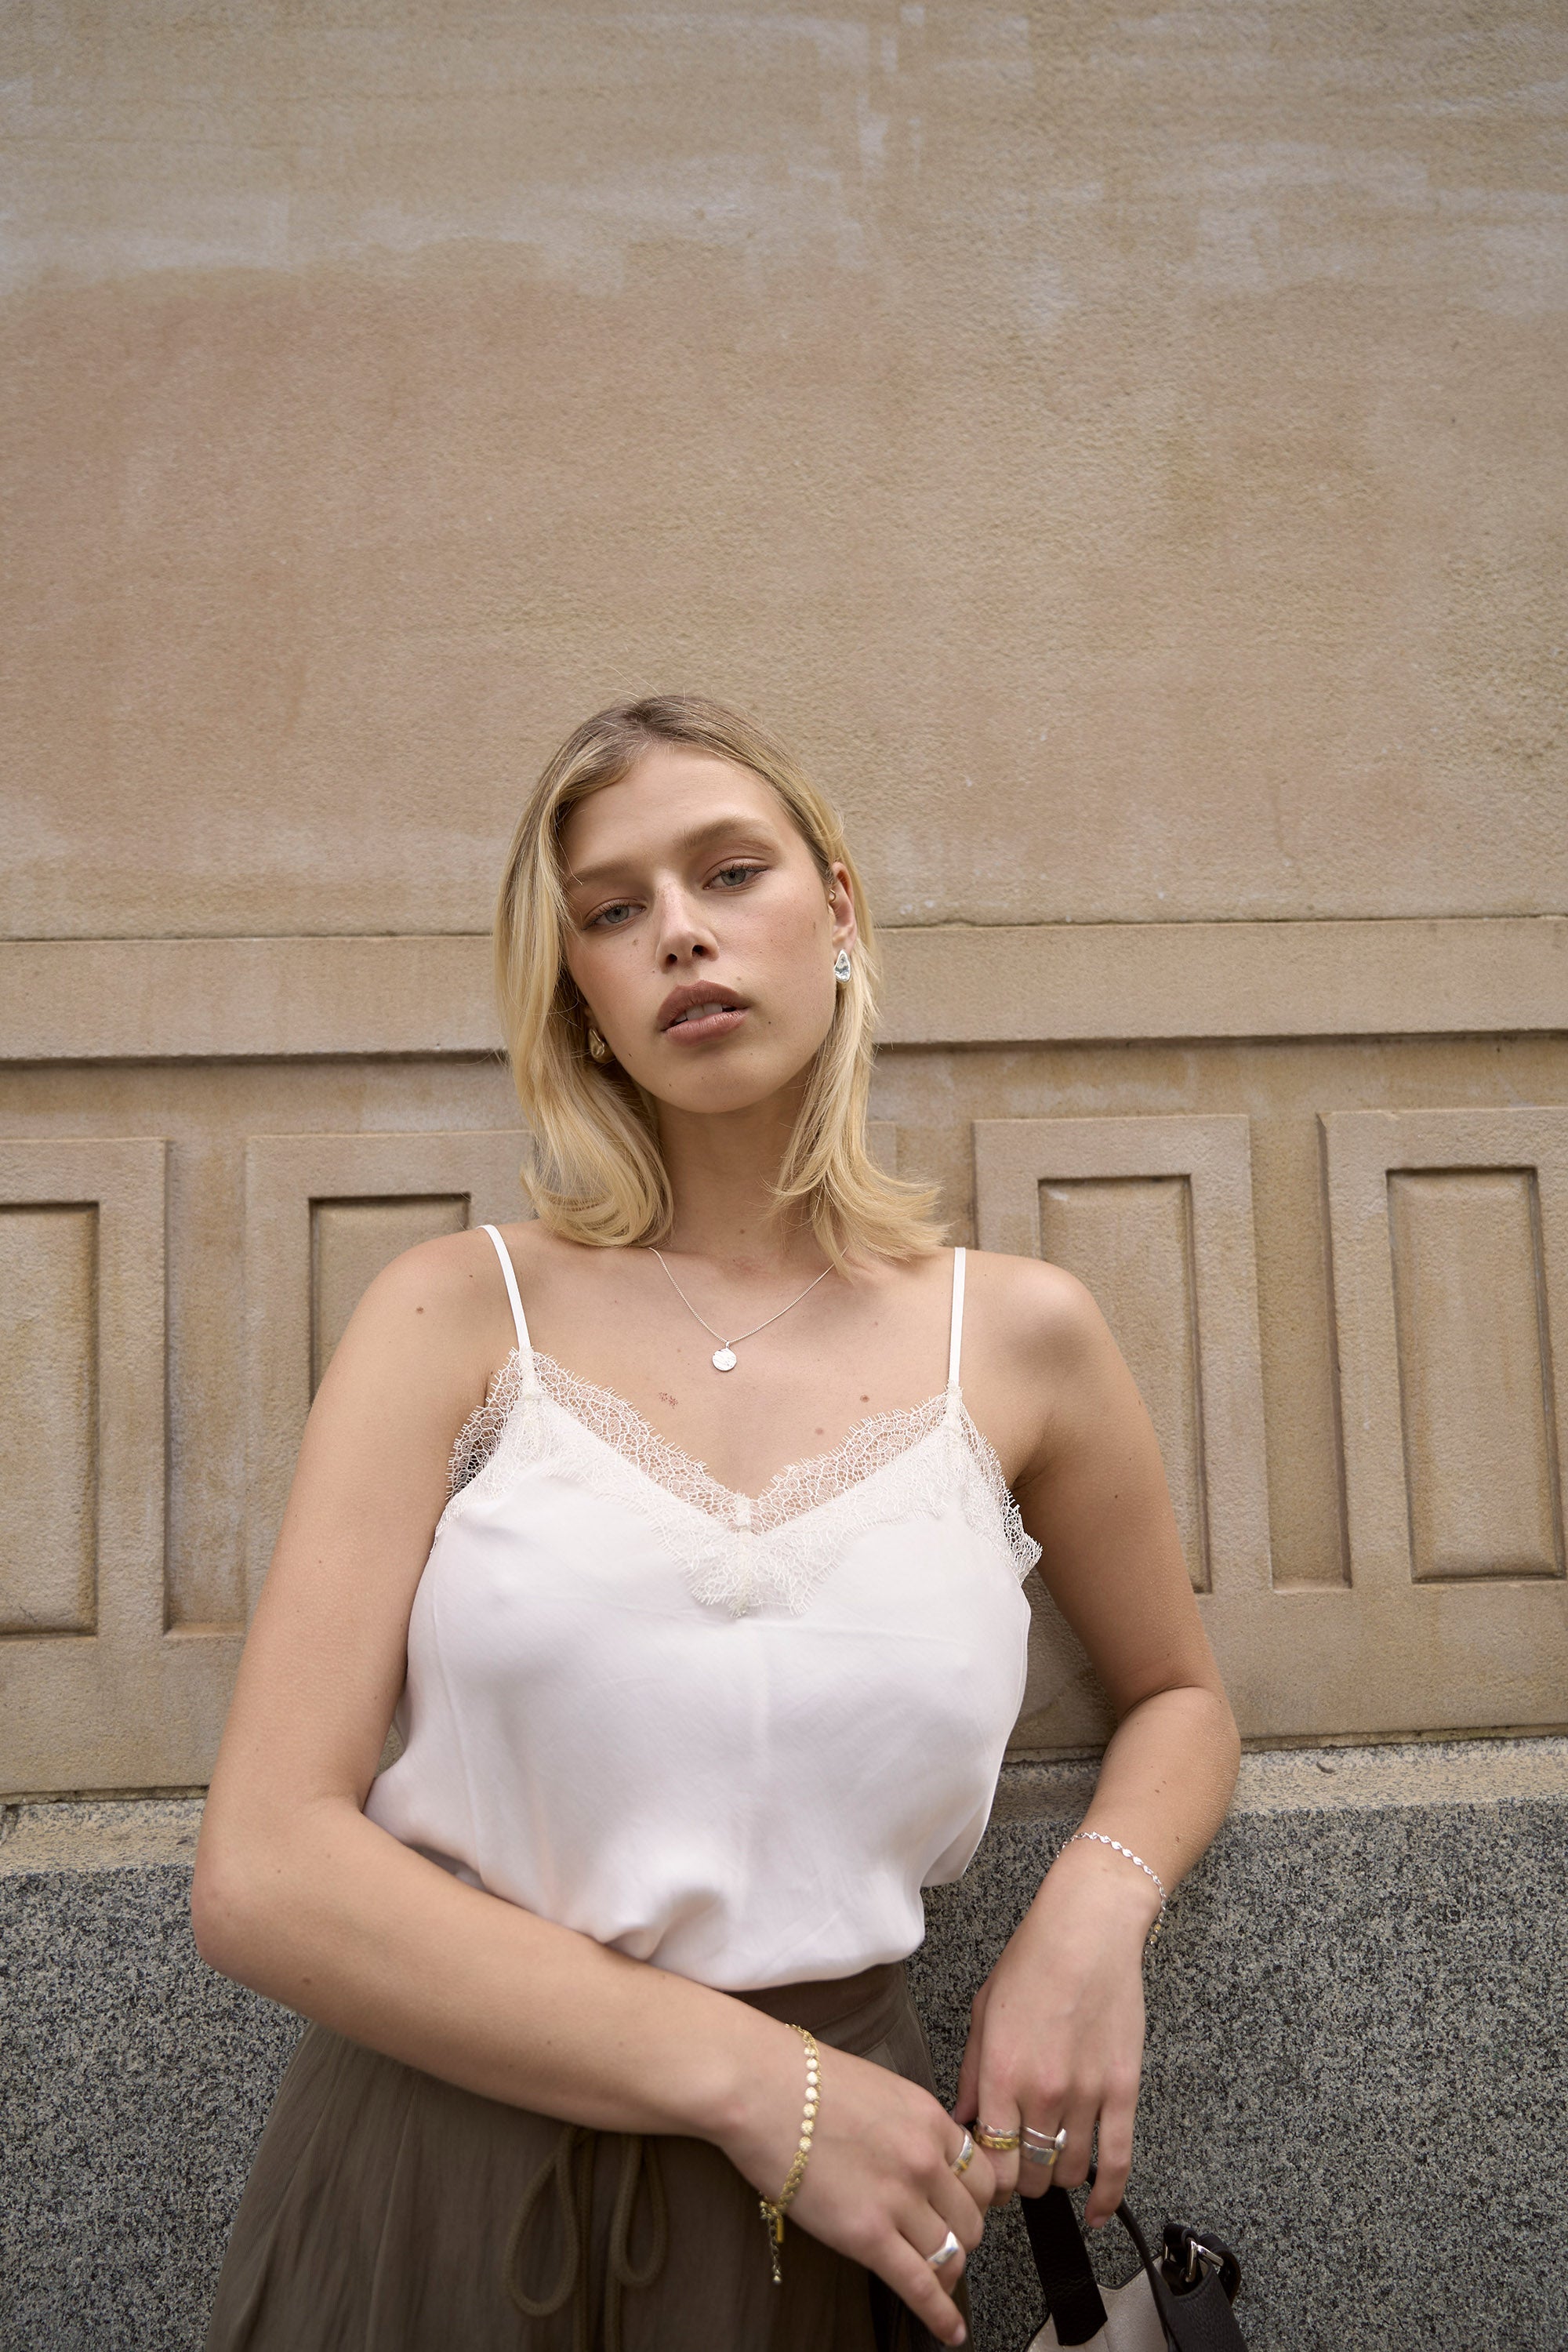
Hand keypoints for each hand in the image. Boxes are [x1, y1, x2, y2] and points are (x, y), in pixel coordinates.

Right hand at [721, 2027, 996, 2345]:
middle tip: (943, 2244)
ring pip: (951, 2256)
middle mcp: (925, 2159)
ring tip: (937, 2283)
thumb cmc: (803, 2081)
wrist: (759, 2089)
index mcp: (929, 2119)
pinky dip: (940, 2315)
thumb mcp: (879, 2089)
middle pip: (972, 2219)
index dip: (975, 2202)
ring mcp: (898, 2199)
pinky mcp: (867, 2235)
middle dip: (961, 2238)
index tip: (966, 2213)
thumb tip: (920, 2155)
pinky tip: (949, 2332)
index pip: (981, 2175)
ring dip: (947, 2273)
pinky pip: (920, 2286)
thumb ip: (910, 2125)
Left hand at [953, 1838, 1155, 2226]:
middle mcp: (1043, 2091)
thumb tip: (964, 2122)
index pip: (989, 2159)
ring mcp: (1087, 2093)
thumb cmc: (1032, 1960)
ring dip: (1058, 2177)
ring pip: (1070, 2171)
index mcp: (1002, 2072)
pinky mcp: (1123, 2089)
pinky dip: (1108, 2196)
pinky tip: (1097, 2212)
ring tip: (1050, 2164)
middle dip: (1020, 2180)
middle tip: (1018, 2170)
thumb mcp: (984, 2012)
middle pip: (1029, 2174)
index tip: (985, 2179)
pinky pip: (1118, 2160)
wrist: (1089, 1928)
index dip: (985, 2180)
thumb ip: (973, 2074)